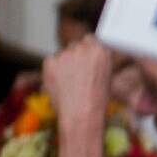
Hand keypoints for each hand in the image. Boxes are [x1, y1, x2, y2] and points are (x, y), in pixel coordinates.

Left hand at [45, 37, 115, 156]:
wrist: (82, 116)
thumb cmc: (96, 103)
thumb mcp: (106, 77)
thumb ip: (95, 62)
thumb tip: (85, 58)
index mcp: (100, 50)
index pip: (89, 40)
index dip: (85, 51)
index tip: (83, 61)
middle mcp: (82, 48)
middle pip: (74, 46)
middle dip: (73, 58)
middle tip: (75, 78)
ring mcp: (65, 54)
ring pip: (61, 56)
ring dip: (63, 66)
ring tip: (69, 86)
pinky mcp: (50, 62)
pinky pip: (50, 63)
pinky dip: (52, 73)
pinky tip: (60, 87)